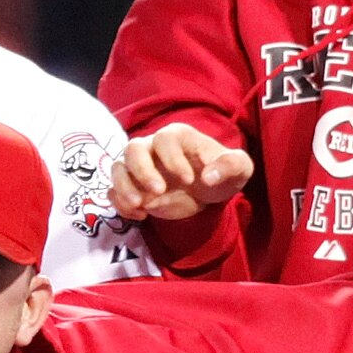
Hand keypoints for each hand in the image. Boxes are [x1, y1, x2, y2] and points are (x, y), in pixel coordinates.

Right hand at [107, 122, 256, 224]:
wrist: (209, 190)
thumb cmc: (222, 172)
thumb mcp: (238, 168)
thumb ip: (231, 165)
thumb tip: (211, 176)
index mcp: (178, 136)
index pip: (166, 139)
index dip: (173, 158)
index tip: (189, 181)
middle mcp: (152, 147)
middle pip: (133, 148)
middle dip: (142, 170)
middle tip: (158, 191)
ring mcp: (139, 167)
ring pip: (117, 167)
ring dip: (124, 186)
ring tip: (140, 205)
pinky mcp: (132, 187)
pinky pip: (114, 191)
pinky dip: (120, 203)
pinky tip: (140, 216)